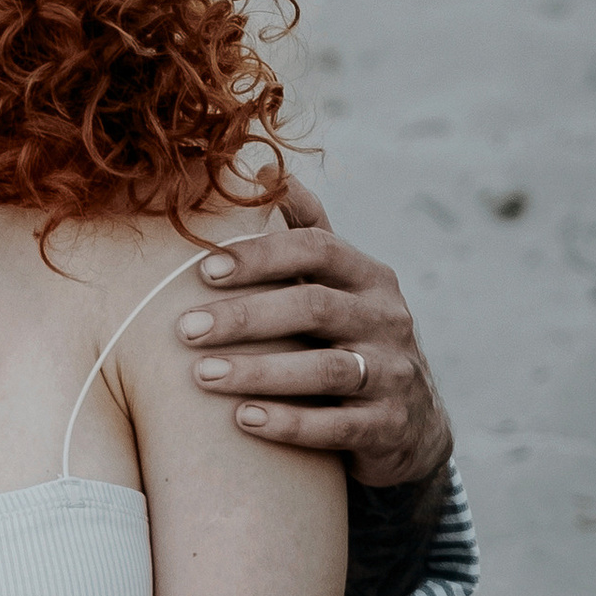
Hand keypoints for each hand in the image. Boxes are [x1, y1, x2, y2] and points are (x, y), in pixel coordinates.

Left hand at [176, 175, 451, 487]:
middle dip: (246, 316)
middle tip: (184, 329)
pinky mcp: (390, 426)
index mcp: (370, 276)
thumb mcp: (340, 286)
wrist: (411, 424)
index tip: (202, 269)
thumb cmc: (352, 340)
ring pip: (326, 369)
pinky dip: (290, 423)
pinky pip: (338, 426)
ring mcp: (394, 373)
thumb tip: (263, 169)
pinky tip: (243, 420)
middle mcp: (388, 319)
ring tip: (202, 375)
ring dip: (260, 372)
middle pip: (315, 307)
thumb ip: (307, 233)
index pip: (317, 249)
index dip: (261, 254)